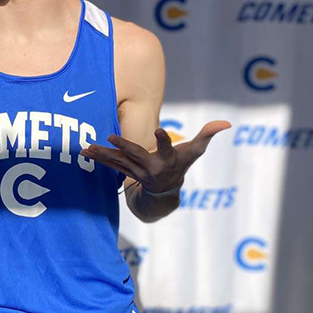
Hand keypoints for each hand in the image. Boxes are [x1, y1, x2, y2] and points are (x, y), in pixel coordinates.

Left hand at [79, 120, 231, 193]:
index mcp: (168, 160)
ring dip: (103, 155)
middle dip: (125, 146)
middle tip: (112, 137)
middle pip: (136, 155)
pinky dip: (98, 158)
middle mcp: (151, 167)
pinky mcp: (126, 171)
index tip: (159, 130)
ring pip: (118, 161)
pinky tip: (85, 151)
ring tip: (88, 147)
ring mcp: (136, 171)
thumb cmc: (181, 164)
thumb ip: (207, 134)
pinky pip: (110, 164)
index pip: (167, 148)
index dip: (164, 140)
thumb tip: (226, 123)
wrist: (165, 190)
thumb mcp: (195, 151)